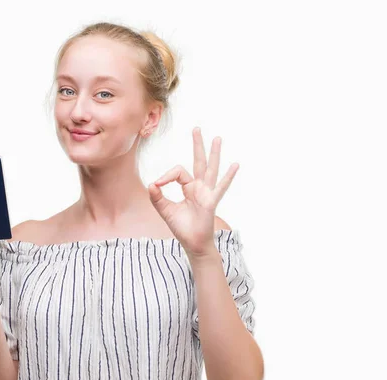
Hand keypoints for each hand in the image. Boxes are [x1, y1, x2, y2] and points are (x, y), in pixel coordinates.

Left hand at [148, 127, 238, 256]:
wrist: (192, 244)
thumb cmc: (182, 228)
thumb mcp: (165, 211)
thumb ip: (157, 198)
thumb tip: (151, 184)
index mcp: (188, 188)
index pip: (178, 172)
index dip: (166, 176)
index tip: (157, 185)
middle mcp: (199, 187)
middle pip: (198, 162)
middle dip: (197, 145)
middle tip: (196, 128)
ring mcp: (207, 193)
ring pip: (210, 169)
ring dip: (214, 154)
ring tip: (217, 138)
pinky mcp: (211, 201)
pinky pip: (220, 187)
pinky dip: (228, 176)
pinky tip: (235, 165)